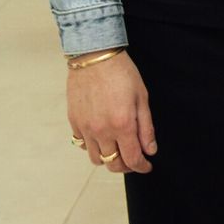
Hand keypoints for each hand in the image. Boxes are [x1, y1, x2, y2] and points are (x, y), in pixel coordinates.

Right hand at [67, 54, 156, 174]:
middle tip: (133, 160)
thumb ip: (146, 128)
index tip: (146, 166)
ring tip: (117, 149)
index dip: (141, 167)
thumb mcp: (142, 98)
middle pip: (112, 164)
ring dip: (108, 159)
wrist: (94, 56)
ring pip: (96, 158)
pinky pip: (82, 144)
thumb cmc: (121, 73)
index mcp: (122, 125)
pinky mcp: (74, 121)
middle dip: (126, 167)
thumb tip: (150, 150)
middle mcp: (102, 130)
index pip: (132, 159)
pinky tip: (101, 137)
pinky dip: (93, 146)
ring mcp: (85, 127)